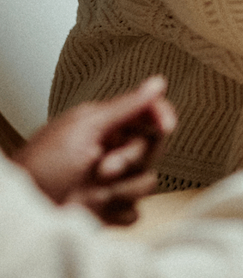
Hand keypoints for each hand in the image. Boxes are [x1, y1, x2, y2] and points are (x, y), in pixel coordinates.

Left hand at [12, 75, 175, 224]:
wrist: (24, 210)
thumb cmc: (40, 166)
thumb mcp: (84, 128)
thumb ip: (126, 106)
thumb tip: (157, 83)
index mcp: (105, 125)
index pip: (148, 114)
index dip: (161, 117)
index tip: (165, 126)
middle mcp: (111, 151)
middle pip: (152, 149)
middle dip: (131, 159)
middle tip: (104, 167)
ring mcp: (111, 182)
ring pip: (147, 181)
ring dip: (121, 189)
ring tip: (91, 192)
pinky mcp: (110, 209)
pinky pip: (135, 212)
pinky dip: (117, 212)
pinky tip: (96, 208)